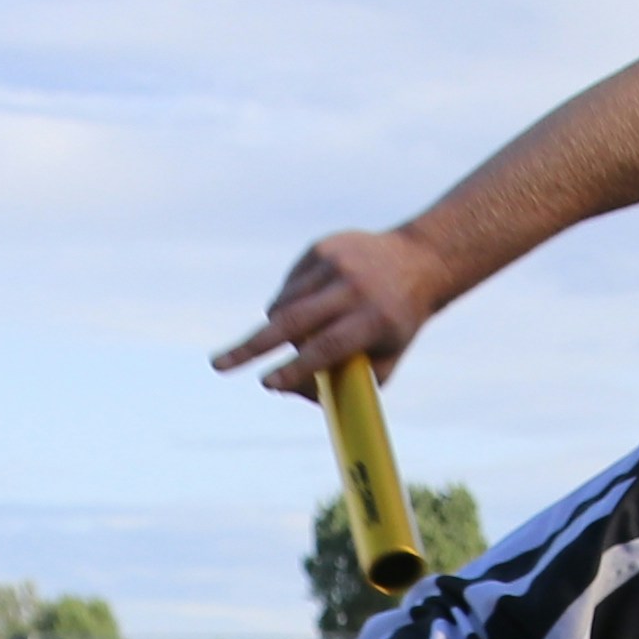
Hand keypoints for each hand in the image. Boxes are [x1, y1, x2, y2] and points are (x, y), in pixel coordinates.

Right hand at [212, 226, 453, 400]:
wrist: (419, 260)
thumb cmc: (397, 323)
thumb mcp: (387, 359)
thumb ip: (344, 382)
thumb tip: (289, 390)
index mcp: (376, 319)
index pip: (328, 347)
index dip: (297, 368)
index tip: (268, 384)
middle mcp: (354, 287)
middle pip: (294, 321)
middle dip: (251, 348)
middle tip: (219, 365)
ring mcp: (335, 263)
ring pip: (286, 304)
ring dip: (279, 328)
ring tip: (298, 333)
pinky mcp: (322, 248)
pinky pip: (290, 286)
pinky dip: (289, 303)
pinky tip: (313, 305)